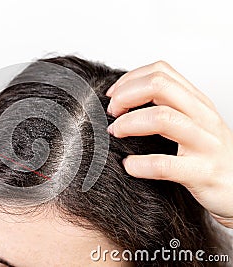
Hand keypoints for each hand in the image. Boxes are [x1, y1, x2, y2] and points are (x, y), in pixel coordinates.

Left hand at [106, 60, 232, 228]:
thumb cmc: (209, 156)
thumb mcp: (194, 123)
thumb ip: (166, 107)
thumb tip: (123, 101)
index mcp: (197, 102)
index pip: (161, 72)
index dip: (130, 80)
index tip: (113, 96)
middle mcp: (202, 117)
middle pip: (159, 86)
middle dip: (126, 95)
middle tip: (112, 113)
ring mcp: (205, 143)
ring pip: (162, 117)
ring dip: (129, 123)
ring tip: (116, 132)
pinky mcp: (202, 172)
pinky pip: (164, 164)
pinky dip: (140, 164)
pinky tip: (129, 165)